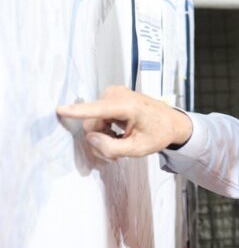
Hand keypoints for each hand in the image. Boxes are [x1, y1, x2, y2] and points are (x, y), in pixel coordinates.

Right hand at [56, 85, 191, 159]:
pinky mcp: (109, 96)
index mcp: (129, 106)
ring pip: (93, 122)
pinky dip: (104, 129)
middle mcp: (118, 95)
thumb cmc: (157, 134)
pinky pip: (96, 117)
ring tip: (121, 143)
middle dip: (100, 141)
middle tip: (116, 154)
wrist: (171, 122)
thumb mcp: (138, 149)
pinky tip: (118, 134)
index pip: (100, 109)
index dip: (78, 111)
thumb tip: (90, 138)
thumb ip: (112, 147)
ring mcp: (113, 94)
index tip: (60, 109)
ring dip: (103, 137)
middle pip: (92, 123)